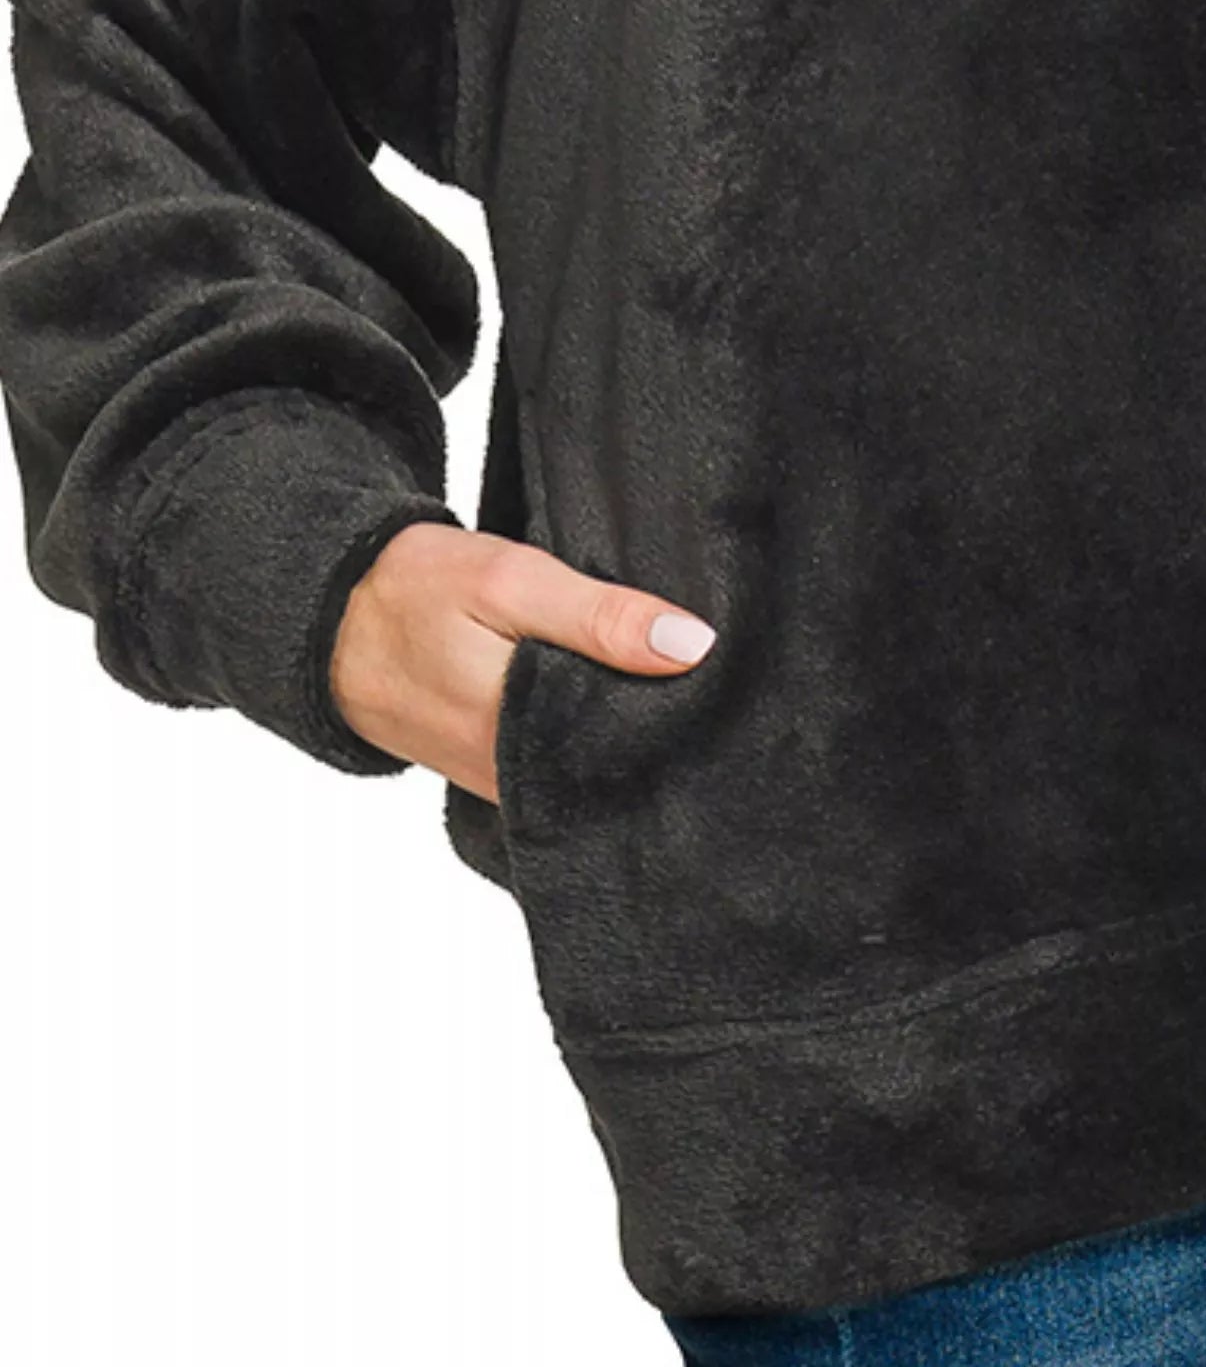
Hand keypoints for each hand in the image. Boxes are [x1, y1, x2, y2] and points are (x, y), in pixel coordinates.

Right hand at [327, 522, 717, 800]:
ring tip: (667, 695)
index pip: (632, 744)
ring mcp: (498, 786)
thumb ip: (599, 616)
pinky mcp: (490, 779)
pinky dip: (585, 744)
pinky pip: (557, 774)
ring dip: (622, 738)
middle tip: (705, 687)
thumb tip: (692, 647)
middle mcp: (511, 779)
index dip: (681, 714)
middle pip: (616, 766)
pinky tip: (611, 709)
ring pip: (589, 774)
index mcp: (517, 731)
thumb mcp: (509, 580)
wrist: (326, 619)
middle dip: (660, 730)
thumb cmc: (413, 591)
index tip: (718, 685)